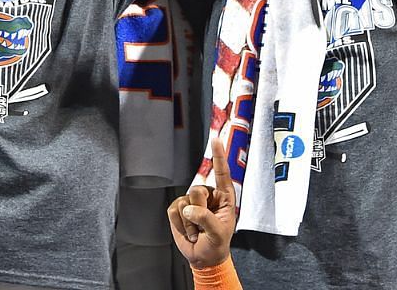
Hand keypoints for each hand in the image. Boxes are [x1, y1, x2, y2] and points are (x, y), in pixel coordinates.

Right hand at [168, 134, 238, 269]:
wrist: (202, 257)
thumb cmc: (216, 244)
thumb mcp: (218, 233)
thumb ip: (206, 218)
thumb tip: (188, 208)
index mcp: (224, 198)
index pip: (221, 174)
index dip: (219, 156)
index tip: (216, 139)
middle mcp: (207, 196)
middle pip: (197, 191)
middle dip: (198, 212)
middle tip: (203, 227)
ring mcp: (191, 202)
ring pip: (183, 201)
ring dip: (189, 223)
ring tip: (197, 232)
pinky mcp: (177, 208)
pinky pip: (173, 210)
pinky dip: (179, 225)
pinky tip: (187, 231)